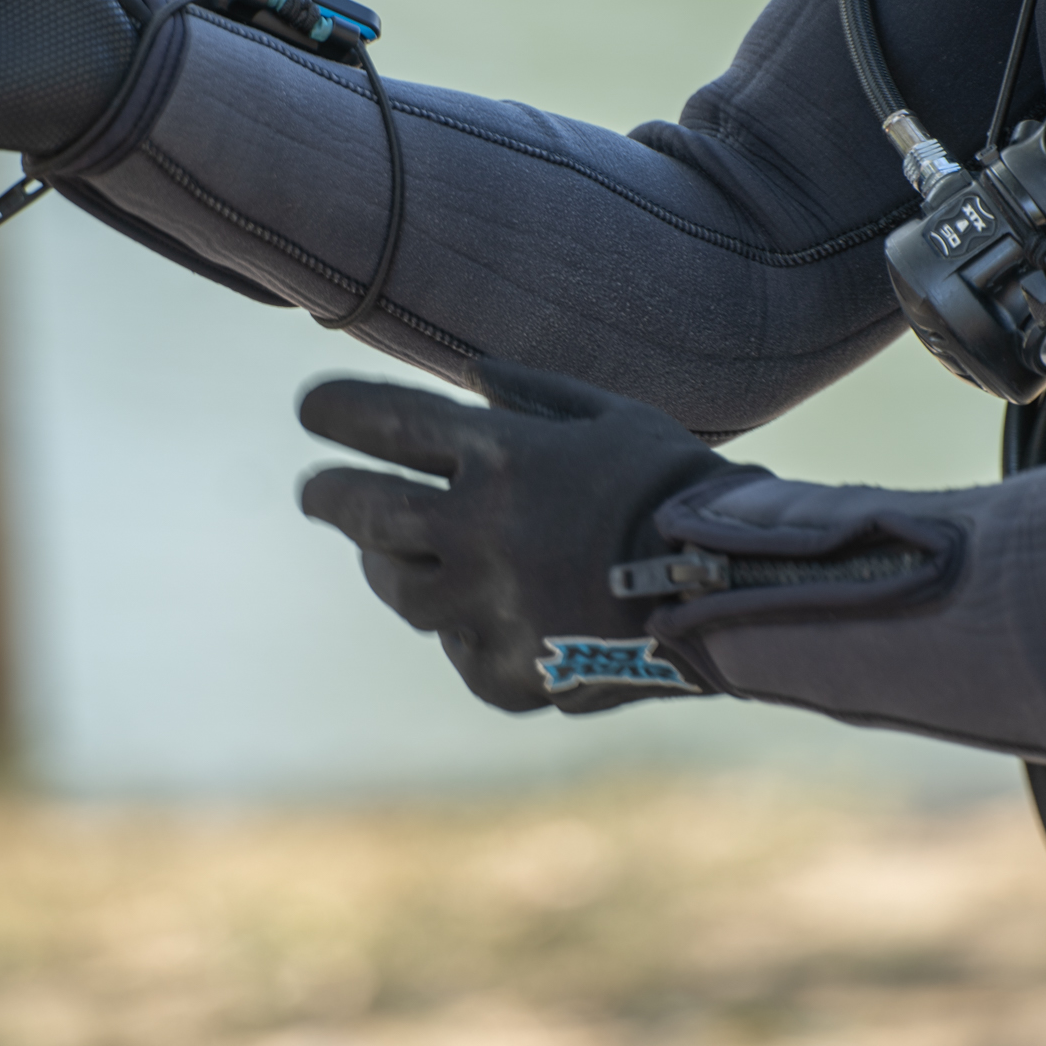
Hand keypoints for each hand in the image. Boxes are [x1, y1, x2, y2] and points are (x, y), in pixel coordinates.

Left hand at [299, 359, 755, 713]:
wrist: (734, 590)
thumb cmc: (675, 486)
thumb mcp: (611, 414)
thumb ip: (534, 393)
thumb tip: (472, 372)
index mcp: (500, 456)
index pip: (382, 421)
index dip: (335, 412)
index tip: (311, 410)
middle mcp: (476, 530)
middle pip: (363, 510)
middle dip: (327, 495)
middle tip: (314, 492)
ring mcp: (485, 607)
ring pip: (398, 587)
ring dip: (382, 564)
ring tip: (381, 555)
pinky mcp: (504, 672)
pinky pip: (458, 647)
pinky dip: (461, 626)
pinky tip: (475, 613)